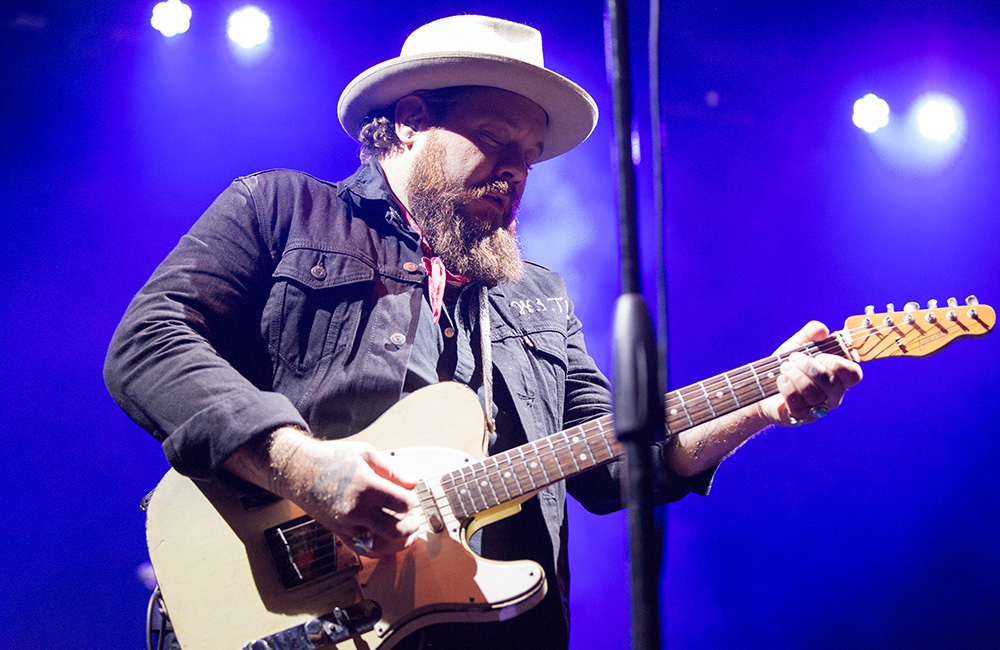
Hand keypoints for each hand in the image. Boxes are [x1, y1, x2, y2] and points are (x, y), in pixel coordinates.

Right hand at [227, 428, 421, 556]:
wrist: (298, 470)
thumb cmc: (331, 458)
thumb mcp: (365, 453)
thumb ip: (392, 470)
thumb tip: (413, 482)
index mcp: (365, 486)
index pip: (402, 503)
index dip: (413, 501)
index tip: (411, 497)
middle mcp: (356, 509)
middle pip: (395, 529)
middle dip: (411, 525)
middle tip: (415, 518)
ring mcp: (346, 524)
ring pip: (381, 545)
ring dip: (400, 542)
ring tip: (408, 533)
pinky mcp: (339, 533)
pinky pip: (363, 550)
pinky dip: (380, 551)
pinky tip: (389, 543)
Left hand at [756, 321, 862, 426]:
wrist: (762, 385)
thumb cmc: (788, 364)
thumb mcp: (798, 344)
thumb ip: (811, 333)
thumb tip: (822, 330)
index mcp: (837, 377)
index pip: (853, 375)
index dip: (838, 364)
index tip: (820, 356)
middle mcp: (832, 396)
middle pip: (831, 384)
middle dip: (809, 367)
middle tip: (793, 358)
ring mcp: (817, 409)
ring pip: (814, 394)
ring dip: (796, 376)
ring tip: (784, 367)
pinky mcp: (799, 417)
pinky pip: (798, 405)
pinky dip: (787, 389)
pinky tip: (780, 380)